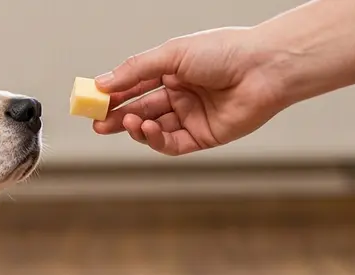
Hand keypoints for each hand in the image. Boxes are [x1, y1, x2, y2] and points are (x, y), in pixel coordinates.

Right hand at [93, 28, 289, 155]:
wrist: (263, 69)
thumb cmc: (224, 51)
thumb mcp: (171, 54)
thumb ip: (135, 70)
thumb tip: (102, 83)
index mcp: (173, 69)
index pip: (135, 85)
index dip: (113, 95)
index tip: (91, 101)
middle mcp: (181, 93)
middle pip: (140, 109)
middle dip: (118, 117)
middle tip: (97, 123)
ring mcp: (191, 116)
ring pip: (154, 128)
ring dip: (137, 128)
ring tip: (128, 124)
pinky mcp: (203, 136)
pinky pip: (172, 143)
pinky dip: (157, 140)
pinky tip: (149, 130)